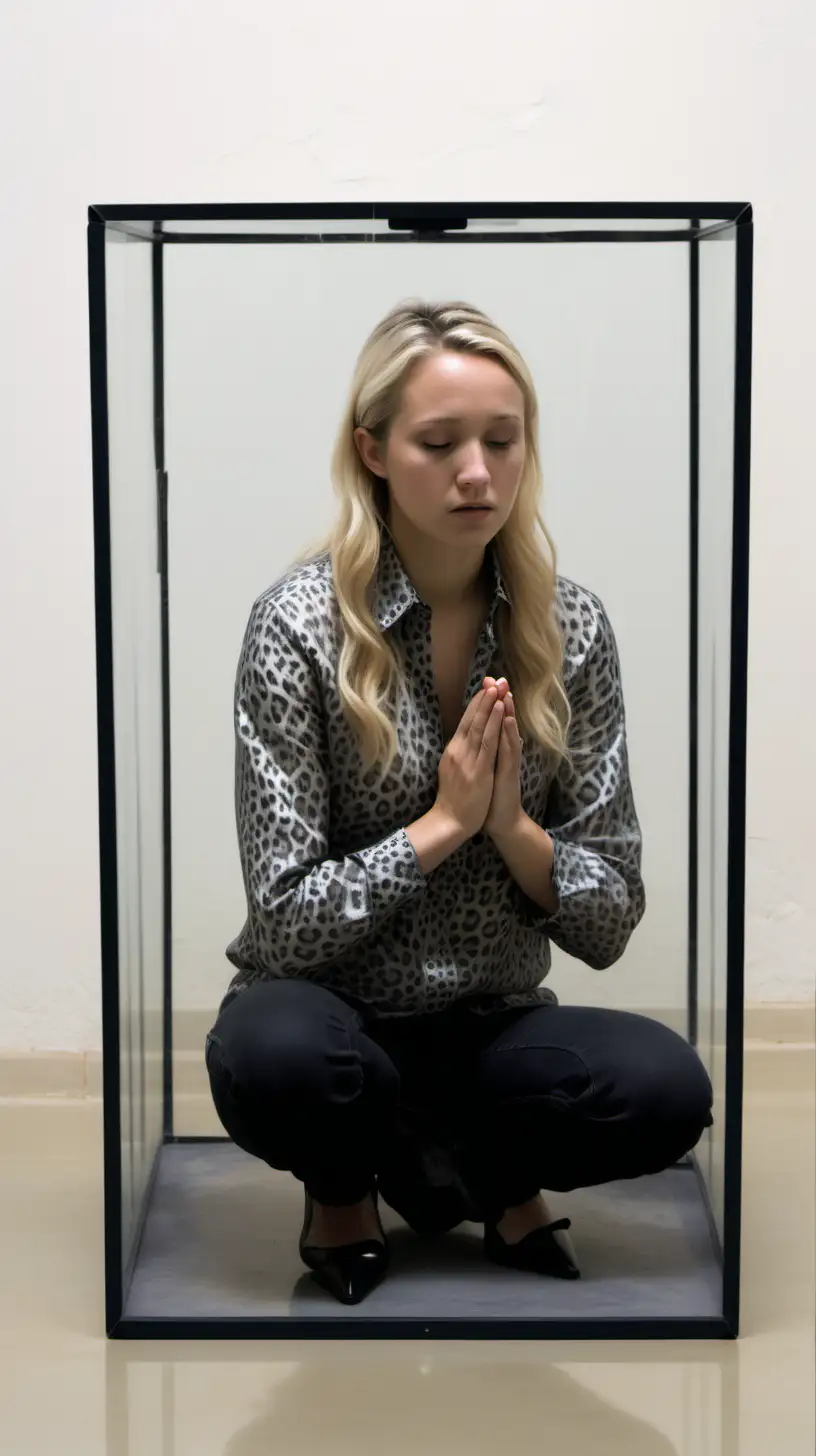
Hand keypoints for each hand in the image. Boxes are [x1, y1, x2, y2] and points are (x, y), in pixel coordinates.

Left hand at [482, 675, 523, 836]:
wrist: (503, 822)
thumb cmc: (491, 797)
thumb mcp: (484, 770)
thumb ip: (484, 752)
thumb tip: (479, 737)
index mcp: (493, 751)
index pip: (491, 722)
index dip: (489, 702)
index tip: (486, 682)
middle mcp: (503, 753)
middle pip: (502, 722)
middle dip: (500, 700)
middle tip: (499, 678)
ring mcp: (508, 762)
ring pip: (508, 732)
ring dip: (508, 712)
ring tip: (506, 692)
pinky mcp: (510, 774)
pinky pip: (510, 751)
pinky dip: (510, 735)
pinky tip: (510, 721)